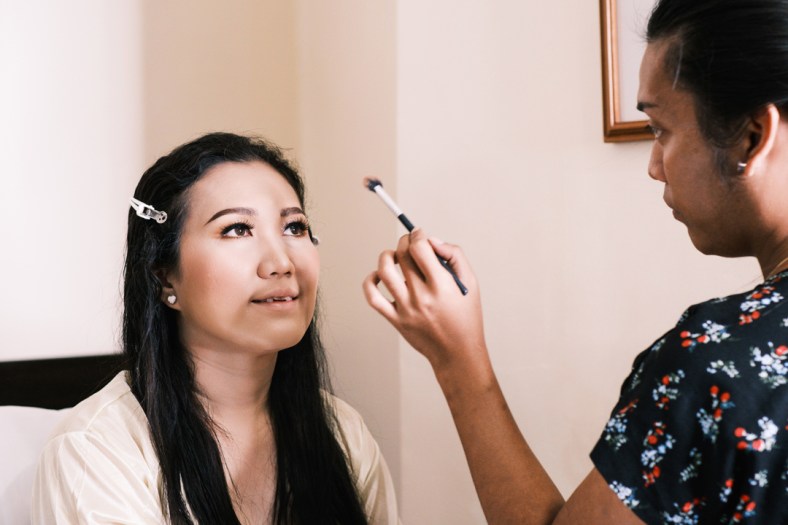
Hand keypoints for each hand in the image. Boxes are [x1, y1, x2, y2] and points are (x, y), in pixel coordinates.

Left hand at [362, 228, 487, 372]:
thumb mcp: (470, 283)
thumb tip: (432, 241)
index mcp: (441, 285)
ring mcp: (405, 309)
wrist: (457, 353)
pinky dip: (370, 281)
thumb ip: (454, 256)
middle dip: (404, 241)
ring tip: (395, 256)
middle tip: (410, 242)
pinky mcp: (395, 319)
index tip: (419, 234)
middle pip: (402, 255)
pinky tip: (380, 276)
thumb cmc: (466, 317)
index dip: (418, 235)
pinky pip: (372, 297)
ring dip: (387, 256)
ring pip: (384, 271)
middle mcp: (421, 296)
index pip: (419, 248)